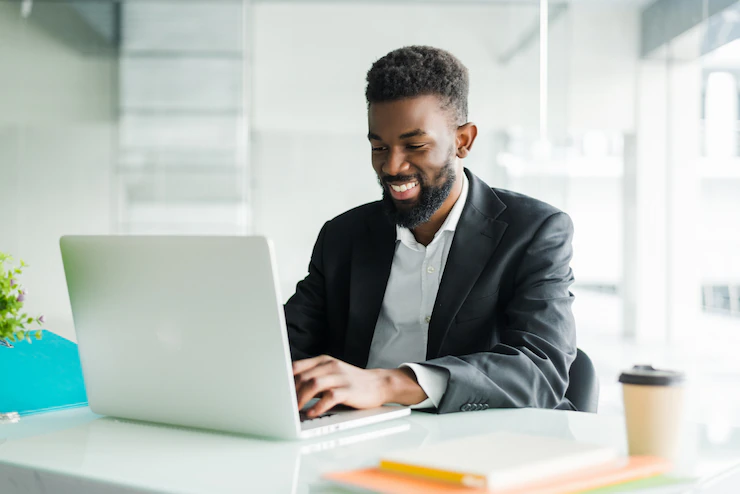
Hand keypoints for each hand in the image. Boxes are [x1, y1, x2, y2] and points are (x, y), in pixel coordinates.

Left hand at [293, 355, 427, 417]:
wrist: (378, 384)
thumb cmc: (351, 381)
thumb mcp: (331, 372)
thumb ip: (313, 376)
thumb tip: (289, 389)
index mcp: (323, 361)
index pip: (297, 366)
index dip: (284, 379)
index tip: (275, 391)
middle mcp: (331, 366)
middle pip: (303, 376)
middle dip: (290, 392)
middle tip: (282, 405)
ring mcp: (340, 377)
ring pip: (314, 384)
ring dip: (301, 398)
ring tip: (294, 410)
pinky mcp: (349, 390)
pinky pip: (330, 397)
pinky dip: (318, 406)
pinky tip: (312, 413)